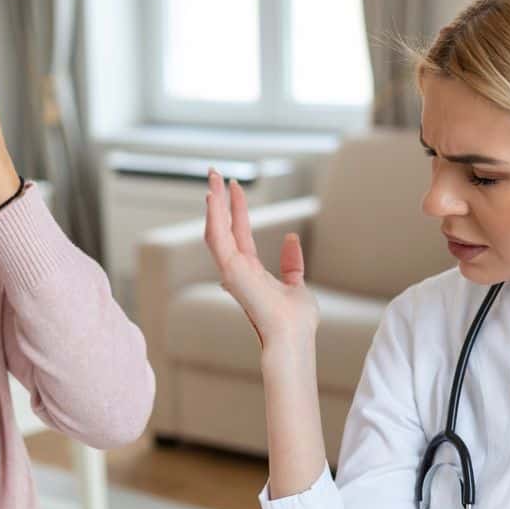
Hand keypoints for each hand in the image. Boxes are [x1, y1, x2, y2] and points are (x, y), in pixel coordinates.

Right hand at [203, 170, 318, 357]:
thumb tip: (292, 238)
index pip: (239, 233)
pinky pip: (217, 237)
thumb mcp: (296, 282)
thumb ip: (292, 262)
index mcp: (250, 271)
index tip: (234, 186)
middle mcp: (236, 270)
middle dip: (219, 200)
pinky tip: (214, 195)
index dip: (237, 208)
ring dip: (213, 202)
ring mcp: (230, 270)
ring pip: (215, 229)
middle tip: (214, 173)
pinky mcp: (230, 270)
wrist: (293, 336)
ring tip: (213, 176)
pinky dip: (214, 215)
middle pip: (223, 227)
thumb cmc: (296, 320)